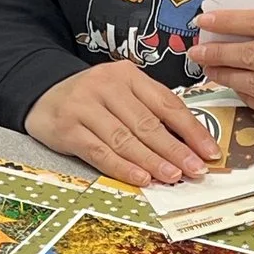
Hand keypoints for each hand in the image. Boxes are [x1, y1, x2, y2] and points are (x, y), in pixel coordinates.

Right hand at [26, 61, 218, 185]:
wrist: (42, 93)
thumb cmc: (93, 98)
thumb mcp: (123, 93)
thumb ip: (151, 112)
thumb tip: (189, 145)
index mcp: (129, 75)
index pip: (168, 104)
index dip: (192, 130)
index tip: (210, 151)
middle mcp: (107, 86)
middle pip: (148, 123)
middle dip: (176, 150)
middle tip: (197, 170)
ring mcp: (85, 106)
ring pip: (126, 139)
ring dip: (153, 161)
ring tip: (173, 177)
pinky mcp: (67, 128)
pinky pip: (100, 152)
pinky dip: (122, 167)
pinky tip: (141, 178)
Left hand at [184, 9, 253, 147]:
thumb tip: (247, 28)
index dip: (231, 21)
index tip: (207, 21)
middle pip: (253, 54)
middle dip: (219, 52)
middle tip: (198, 50)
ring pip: (253, 83)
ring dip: (226, 75)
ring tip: (209, 69)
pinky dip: (247, 97)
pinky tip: (236, 89)